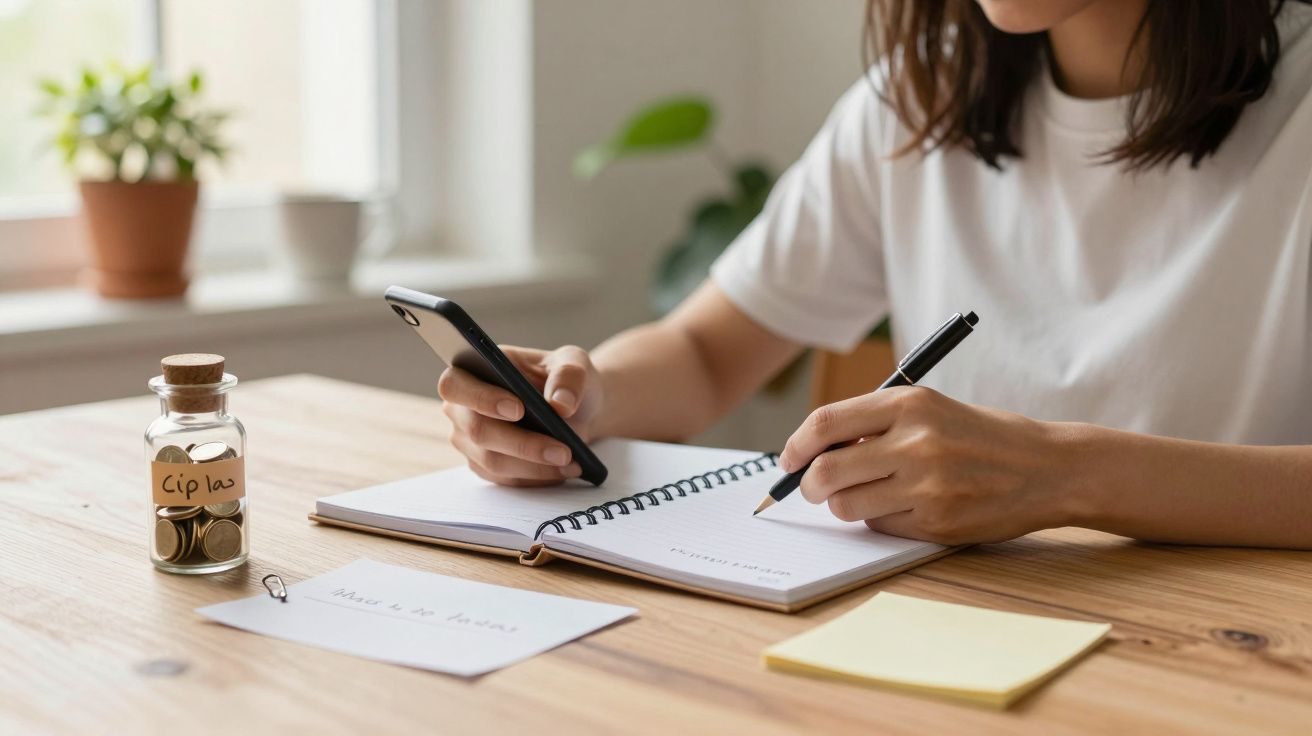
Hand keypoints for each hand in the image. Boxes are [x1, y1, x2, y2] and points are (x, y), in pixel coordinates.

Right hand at [438, 345, 603, 485]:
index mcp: (471, 370)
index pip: (455, 385)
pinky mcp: (484, 466)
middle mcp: (462, 408)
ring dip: (534, 465)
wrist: (574, 409)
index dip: (481, 398)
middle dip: (522, 443)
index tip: (518, 409)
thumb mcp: (573, 364)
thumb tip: (560, 404)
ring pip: (493, 461)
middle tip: (562, 450)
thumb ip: (568, 376)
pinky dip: (537, 476)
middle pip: (478, 430)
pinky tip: (564, 470)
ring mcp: (470, 440)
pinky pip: (506, 479)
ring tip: (570, 461)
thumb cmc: (561, 380)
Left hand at [778, 387, 1073, 544]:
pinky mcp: (937, 522)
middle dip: (807, 485)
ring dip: (843, 505)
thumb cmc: (983, 435)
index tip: (789, 459)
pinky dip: (879, 519)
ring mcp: (927, 485)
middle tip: (812, 488)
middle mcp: (916, 441)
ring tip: (866, 494)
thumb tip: (813, 451)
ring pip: (846, 505)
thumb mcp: (931, 409)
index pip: (825, 424)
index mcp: (910, 403)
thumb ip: (876, 423)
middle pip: (826, 472)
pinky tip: (905, 506)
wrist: (1049, 468)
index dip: (796, 445)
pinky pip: (880, 526)